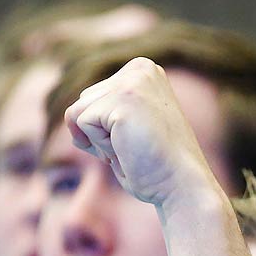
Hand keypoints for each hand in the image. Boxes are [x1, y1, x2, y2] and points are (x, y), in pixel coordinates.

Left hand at [63, 57, 224, 212]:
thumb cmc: (157, 166)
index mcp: (145, 71)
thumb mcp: (126, 132)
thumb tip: (71, 120)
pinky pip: (82, 124)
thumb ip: (99, 116)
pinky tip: (129, 150)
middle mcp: (140, 69)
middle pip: (84, 100)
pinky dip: (101, 146)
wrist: (184, 186)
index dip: (107, 127)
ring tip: (133, 148)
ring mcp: (133, 82)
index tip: (139, 139)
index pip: (95, 96)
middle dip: (101, 133)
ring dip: (100, 141)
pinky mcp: (123, 100)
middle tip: (137, 147)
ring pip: (78, 112)